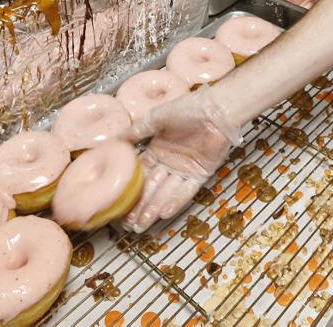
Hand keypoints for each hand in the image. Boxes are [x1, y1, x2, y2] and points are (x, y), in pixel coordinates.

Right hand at [121, 85, 241, 232]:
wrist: (216, 108)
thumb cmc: (188, 108)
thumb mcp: (157, 118)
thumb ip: (138, 130)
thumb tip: (116, 139)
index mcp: (158, 150)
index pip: (141, 175)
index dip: (131, 190)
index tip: (121, 206)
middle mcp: (169, 163)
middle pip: (152, 188)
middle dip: (141, 206)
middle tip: (129, 224)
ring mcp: (185, 170)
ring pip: (167, 192)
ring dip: (155, 208)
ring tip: (142, 224)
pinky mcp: (200, 174)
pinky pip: (186, 190)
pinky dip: (176, 201)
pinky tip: (164, 212)